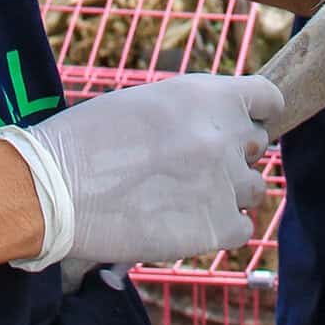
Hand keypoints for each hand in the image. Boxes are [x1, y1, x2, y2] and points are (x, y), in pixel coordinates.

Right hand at [0, 73, 280, 269]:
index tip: (239, 127)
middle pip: (257, 146)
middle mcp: (225, 134)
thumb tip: (220, 129)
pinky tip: (186, 222)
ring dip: (228, 193)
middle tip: (190, 168)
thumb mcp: (148, 104)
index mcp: (208, 95)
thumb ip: (193, 113)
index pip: (268, 99)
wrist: (56, 188)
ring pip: (254, 189)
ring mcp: (226, 182)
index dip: (256, 114)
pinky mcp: (218, 227)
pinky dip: (221, 229)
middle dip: (232, 156)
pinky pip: (243, 228)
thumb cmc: (89, 140)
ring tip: (183, 198)